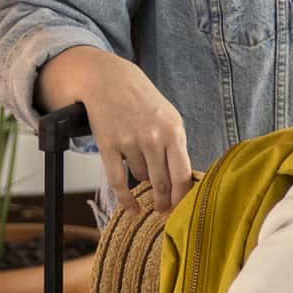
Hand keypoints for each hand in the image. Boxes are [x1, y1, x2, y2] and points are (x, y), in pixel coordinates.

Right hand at [73, 52, 195, 208]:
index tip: (183, 210)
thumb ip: (177, 147)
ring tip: (142, 164)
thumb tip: (184, 181)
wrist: (108, 80)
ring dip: (143, 180)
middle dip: (165, 202)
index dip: (183, 198)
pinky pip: (118, 182)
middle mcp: (153, 138)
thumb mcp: (170, 118)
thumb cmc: (143, 102)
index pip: (183, 174)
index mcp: (174, 131)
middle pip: (163, 183)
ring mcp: (129, 142)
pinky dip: (126, 199)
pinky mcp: (108, 145)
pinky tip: (132, 209)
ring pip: (142, 178)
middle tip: (165, 211)